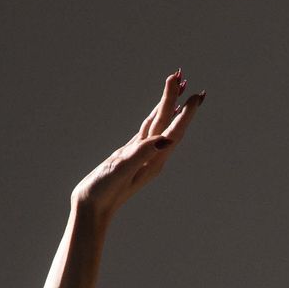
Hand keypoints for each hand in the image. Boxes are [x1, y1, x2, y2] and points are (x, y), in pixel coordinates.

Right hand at [73, 71, 205, 216]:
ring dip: (169, 106)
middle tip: (185, 78)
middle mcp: (152, 156)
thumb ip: (142, 154)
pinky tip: (159, 113)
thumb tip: (165, 141)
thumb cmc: (105, 192)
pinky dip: (155, 118)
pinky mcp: (131, 155)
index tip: (196, 94)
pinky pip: (148, 131)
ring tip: (179, 87)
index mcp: (154, 159)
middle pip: (169, 123)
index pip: (174, 130)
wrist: (91, 209)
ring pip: (159, 124)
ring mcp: (143, 155)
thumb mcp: (123, 170)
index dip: (185, 112)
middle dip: (178, 100)